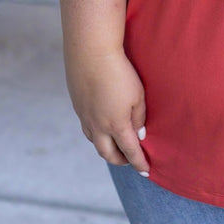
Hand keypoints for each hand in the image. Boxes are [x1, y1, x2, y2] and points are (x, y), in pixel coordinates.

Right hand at [64, 48, 149, 174]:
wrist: (91, 53)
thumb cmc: (120, 73)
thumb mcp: (138, 95)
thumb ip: (139, 117)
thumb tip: (138, 134)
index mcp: (116, 125)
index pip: (130, 151)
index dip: (139, 162)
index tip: (146, 170)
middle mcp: (98, 126)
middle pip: (108, 154)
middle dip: (121, 160)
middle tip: (130, 160)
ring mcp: (84, 117)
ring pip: (95, 142)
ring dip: (106, 149)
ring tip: (116, 146)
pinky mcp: (77, 106)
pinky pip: (87, 128)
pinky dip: (96, 135)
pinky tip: (101, 128)